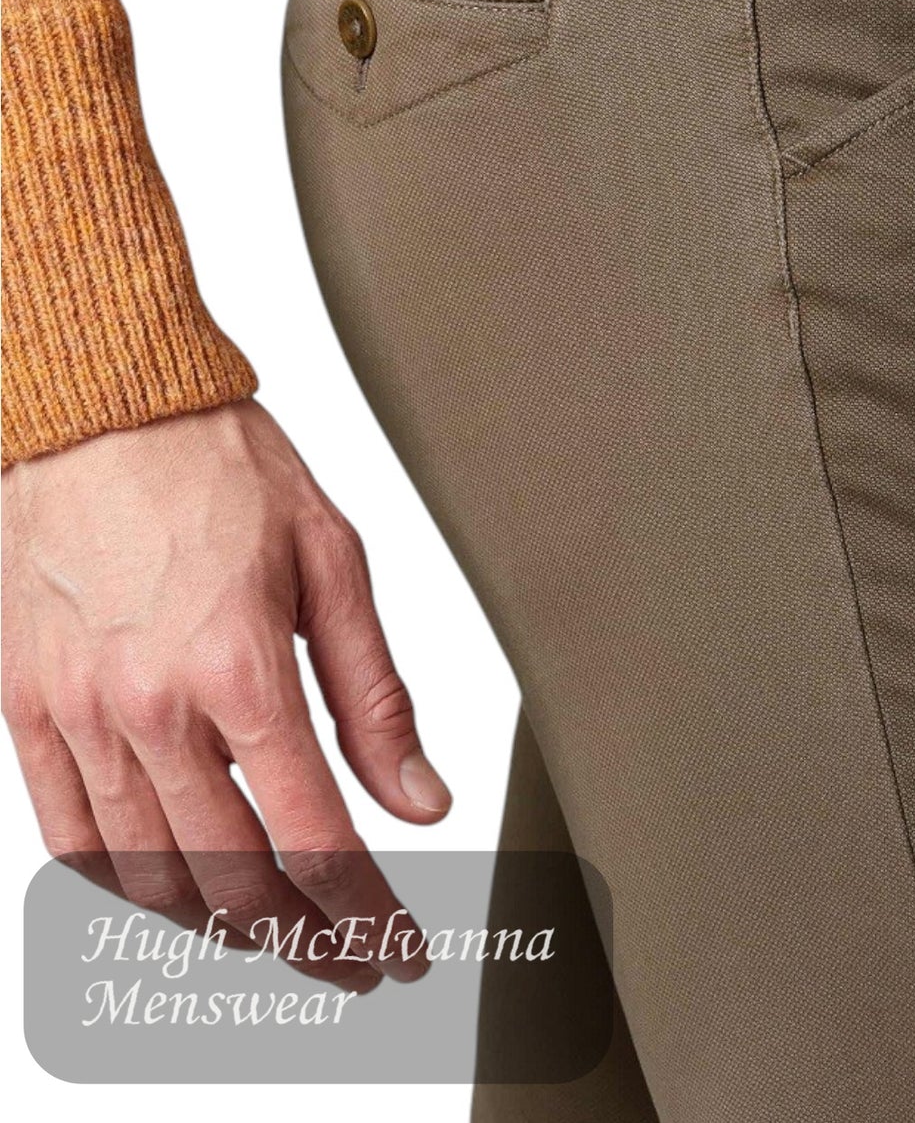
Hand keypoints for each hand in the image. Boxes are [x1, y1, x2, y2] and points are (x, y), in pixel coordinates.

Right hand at [2, 398, 450, 990]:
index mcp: (241, 668)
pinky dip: (125, 887)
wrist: (101, 408)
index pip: (316, 841)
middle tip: (351, 961)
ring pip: (148, 877)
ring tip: (277, 932)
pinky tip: (173, 891)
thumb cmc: (221, 465)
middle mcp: (151, 709)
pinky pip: (69, 836)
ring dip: (221, 927)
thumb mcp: (333, 560)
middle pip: (233, 881)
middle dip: (305, 942)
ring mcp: (79, 715)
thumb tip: (420, 798)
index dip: (366, 916)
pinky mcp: (28, 708)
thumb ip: (376, 694)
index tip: (402, 951)